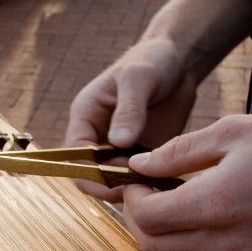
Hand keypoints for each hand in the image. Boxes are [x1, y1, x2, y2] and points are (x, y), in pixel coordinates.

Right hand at [65, 39, 197, 201]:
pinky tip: (164, 183)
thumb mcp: (139, 77)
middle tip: (137, 186)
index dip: (90, 170)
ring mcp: (115, 150)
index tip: (118, 173)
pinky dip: (146, 185)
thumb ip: (129, 109)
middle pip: (87, 176)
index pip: (74, 155)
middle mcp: (95, 138)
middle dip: (107, 185)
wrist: (177, 64)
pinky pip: (134, 180)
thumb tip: (119, 142)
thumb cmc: (151, 61)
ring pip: (109, 183)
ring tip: (154, 184)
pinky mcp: (137, 157)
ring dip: (127, 188)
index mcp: (84, 119)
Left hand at [121, 111, 251, 250]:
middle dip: (138, 220)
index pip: (146, 217)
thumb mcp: (235, 131)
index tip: (135, 180)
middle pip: (152, 247)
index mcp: (216, 205)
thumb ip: (179, 151)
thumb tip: (139, 165)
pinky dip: (187, 245)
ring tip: (169, 203)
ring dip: (160, 236)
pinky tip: (196, 216)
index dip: (130, 198)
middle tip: (145, 193)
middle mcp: (228, 240)